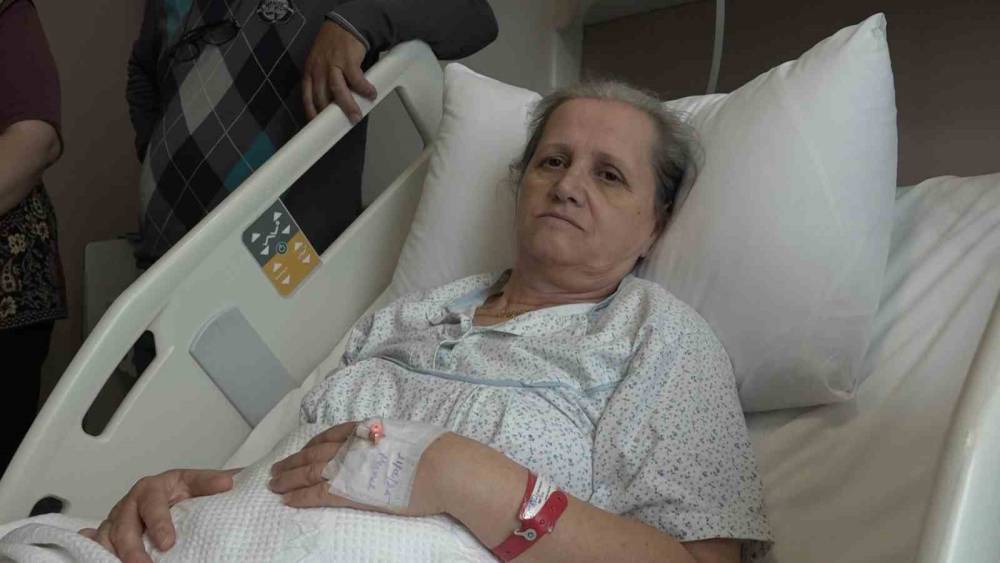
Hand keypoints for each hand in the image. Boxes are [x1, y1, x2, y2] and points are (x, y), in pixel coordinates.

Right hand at [78, 468, 237, 562]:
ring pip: (106, 538)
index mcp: (152, 488)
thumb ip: (210, 483)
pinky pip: (98, 546)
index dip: (158, 523)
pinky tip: (104, 562)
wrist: (172, 496)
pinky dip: (98, 555)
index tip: (168, 543)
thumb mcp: (197, 483)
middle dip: (132, 549)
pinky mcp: (110, 536)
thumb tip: (227, 482)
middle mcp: (130, 504)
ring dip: (113, 556)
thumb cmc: (182, 491)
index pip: (152, 503)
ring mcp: (116, 521)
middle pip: (124, 526)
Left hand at [268, 421, 450, 515]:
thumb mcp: (409, 434)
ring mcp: (348, 467)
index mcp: (366, 430)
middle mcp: (351, 445)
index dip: (312, 444)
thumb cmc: (435, 451)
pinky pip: (316, 494)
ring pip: (307, 471)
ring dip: (287, 478)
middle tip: (276, 469)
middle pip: (313, 453)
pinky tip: (287, 501)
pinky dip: (299, 497)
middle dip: (292, 461)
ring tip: (274, 485)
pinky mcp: (349, 492)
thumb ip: (394, 439)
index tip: (302, 450)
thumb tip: (397, 445)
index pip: (330, 435)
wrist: (441, 467)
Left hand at [302, 21, 376, 122]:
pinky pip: (357, 80)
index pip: (307, 97)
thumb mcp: (320, 63)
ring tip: (356, 116)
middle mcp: (319, 69)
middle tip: (342, 124)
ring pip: (338, 91)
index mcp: (310, 71)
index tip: (317, 125)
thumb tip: (333, 102)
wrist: (345, 25)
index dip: (311, 113)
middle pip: (322, 97)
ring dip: (348, 106)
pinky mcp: (348, 60)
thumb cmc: (333, 47)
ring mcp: (333, 64)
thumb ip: (323, 80)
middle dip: (332, 115)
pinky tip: (370, 94)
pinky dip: (364, 89)